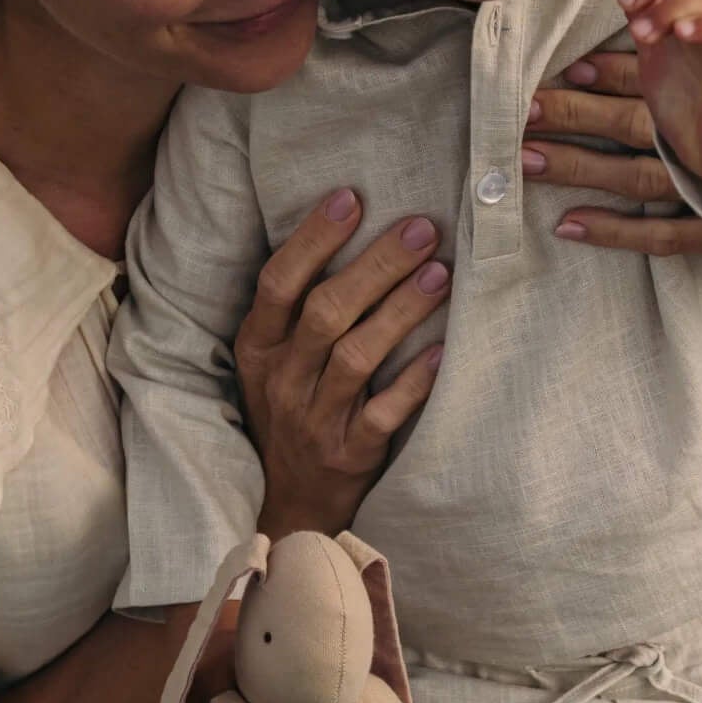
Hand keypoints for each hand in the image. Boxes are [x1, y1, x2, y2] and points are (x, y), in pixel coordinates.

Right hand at [235, 190, 448, 536]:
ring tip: (441, 274)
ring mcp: (314, 419)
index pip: (279, 283)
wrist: (290, 505)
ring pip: (357, 357)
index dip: (313, 239)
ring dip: (401, 311)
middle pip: (326, 312)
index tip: (351, 198)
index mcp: (258, 348)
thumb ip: (300, 310)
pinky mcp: (349, 454)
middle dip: (377, 265)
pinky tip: (443, 352)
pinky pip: (384, 413)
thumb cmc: (293, 412)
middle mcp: (282, 380)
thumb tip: (351, 230)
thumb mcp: (275, 362)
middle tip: (423, 228)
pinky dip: (414, 382)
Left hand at [523, 49, 701, 261]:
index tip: (569, 66)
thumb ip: (683, 73)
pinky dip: (612, 231)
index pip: (652, 84)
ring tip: (529, 158)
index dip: (612, 71)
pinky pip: (657, 235)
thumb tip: (640, 33)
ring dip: (583, 165)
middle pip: (632, 122)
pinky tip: (569, 226)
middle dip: (577, 111)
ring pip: (636, 174)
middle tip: (524, 107)